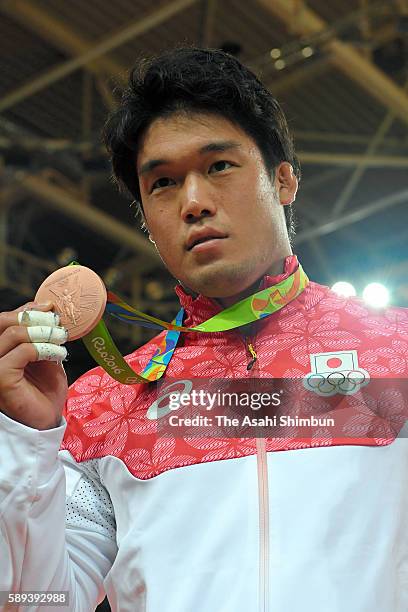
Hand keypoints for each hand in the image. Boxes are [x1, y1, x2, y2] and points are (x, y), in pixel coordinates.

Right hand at [0, 301, 67, 429]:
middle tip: (56, 321)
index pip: (6, 319)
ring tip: (61, 338)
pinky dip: (44, 348)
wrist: (46, 420)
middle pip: (3, 321)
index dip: (27, 309)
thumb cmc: (45, 390)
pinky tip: (58, 353)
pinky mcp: (1, 377)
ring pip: (13, 333)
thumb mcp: (45, 355)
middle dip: (33, 316)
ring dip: (42, 332)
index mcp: (2, 348)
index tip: (50, 307)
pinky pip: (22, 352)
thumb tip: (48, 309)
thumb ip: (41, 335)